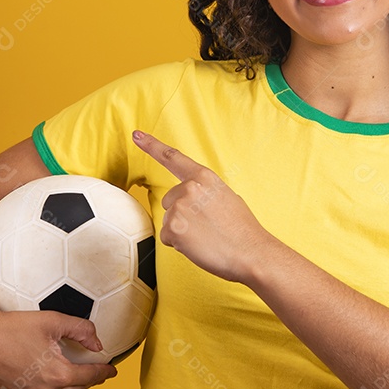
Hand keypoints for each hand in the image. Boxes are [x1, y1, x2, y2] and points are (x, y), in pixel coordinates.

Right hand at [0, 307, 116, 388]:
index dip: (104, 373)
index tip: (111, 371)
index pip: (91, 377)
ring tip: (70, 375)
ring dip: (65, 386)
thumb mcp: (54, 321)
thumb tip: (98, 343)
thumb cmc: (14, 327)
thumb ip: (82, 330)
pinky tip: (43, 379)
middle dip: (87, 380)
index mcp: (59, 375)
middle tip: (94, 372)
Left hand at [132, 129, 276, 282]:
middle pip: (170, 201)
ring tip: (207, 236)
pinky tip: (200, 245)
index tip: (137, 135)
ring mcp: (180, 208)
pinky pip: (167, 238)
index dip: (152, 145)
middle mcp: (189, 188)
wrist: (251, 252)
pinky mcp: (173, 228)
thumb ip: (204, 192)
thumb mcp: (226, 197)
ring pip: (169, 221)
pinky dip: (180, 245)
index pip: (173, 157)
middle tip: (207, 226)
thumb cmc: (242, 229)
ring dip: (182, 231)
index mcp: (204, 177)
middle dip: (182, 215)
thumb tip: (194, 199)